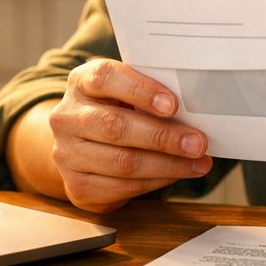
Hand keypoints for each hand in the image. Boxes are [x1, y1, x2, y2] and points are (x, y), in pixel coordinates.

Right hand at [48, 59, 211, 211]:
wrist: (81, 147)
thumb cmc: (115, 110)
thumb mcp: (125, 92)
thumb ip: (149, 93)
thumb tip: (194, 108)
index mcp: (81, 82)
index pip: (105, 78)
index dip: (140, 90)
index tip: (173, 105)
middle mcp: (67, 117)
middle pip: (115, 126)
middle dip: (163, 137)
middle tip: (198, 142)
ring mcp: (67, 154)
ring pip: (122, 162)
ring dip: (168, 165)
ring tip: (198, 162)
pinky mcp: (77, 187)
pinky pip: (122, 187)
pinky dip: (156, 182)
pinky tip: (176, 174)